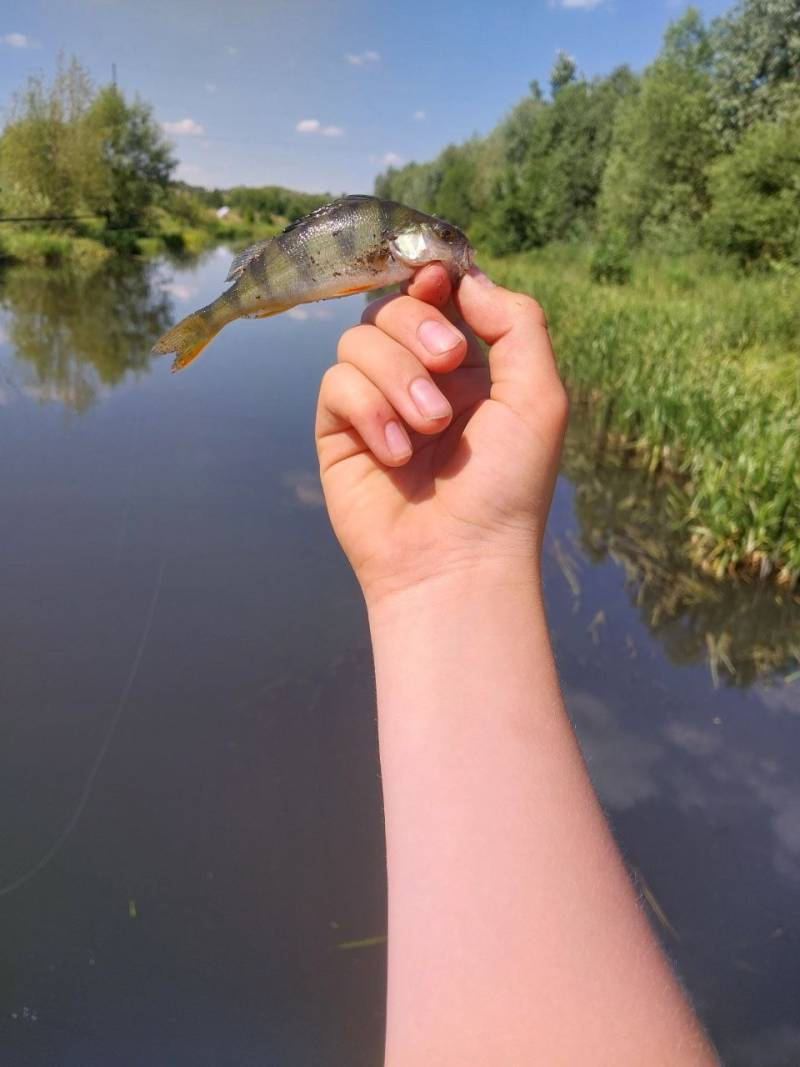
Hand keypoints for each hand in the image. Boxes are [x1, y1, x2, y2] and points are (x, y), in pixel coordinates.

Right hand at [315, 264, 567, 605]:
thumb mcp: (539, 399)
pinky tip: (396, 455)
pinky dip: (369, 411)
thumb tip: (466, 278)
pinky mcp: (340, 433)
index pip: (437, 298)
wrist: (457, 561)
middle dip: (419, 326)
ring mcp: (376, 405)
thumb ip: (517, 325)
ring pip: (359, 340)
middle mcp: (420, 380)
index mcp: (471, 370)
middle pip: (391, 307)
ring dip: (398, 376)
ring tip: (430, 428)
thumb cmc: (507, 489)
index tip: (437, 279)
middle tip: (449, 362)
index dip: (432, 279)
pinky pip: (336, 385)